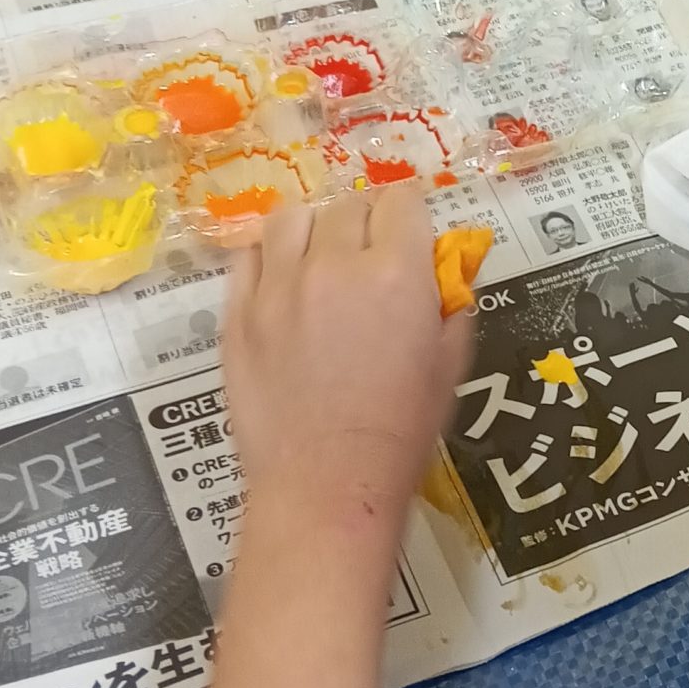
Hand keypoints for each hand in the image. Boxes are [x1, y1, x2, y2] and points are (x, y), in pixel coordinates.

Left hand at [186, 185, 470, 687]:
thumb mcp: (450, 363)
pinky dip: (267, 257)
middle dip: (366, 220)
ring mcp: (277, 286)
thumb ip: (452, 303)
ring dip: (313, 227)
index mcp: (397, 271)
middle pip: (350, 204)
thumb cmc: (401, 431)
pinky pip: (247, 256)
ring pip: (292, 216)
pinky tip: (282, 280)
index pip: (402, 199)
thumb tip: (448, 267)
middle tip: (370, 254)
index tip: (410, 235)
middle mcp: (335, 264)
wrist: (325, 488)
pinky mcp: (237, 313)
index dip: (409, 214)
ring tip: (319, 256)